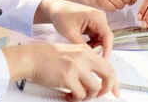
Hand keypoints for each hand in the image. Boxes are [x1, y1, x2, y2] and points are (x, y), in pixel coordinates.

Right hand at [2, 43, 118, 100]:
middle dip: (107, 89)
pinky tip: (68, 95)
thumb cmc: (47, 56)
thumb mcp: (71, 52)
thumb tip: (97, 77)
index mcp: (86, 50)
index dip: (114, 81)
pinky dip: (75, 98)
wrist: (32, 57)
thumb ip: (86, 61)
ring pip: (95, 88)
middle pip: (108, 75)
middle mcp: (84, 57)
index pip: (108, 65)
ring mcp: (76, 67)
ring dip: (87, 96)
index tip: (115, 90)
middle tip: (100, 95)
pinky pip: (80, 94)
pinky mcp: (68, 77)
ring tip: (77, 95)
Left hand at [44, 0, 113, 57]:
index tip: (103, 60)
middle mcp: (99, 17)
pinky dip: (91, 42)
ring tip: (83, 49)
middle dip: (99, 48)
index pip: (107, 35)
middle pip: (105, 37)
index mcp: (96, 16)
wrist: (55, 9)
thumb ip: (82, 46)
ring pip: (101, 38)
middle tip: (89, 57)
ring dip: (94, 46)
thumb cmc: (61, 16)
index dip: (107, 49)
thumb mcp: (70, 33)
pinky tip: (82, 44)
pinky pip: (96, 36)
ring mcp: (97, 20)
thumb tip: (90, 57)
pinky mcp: (93, 23)